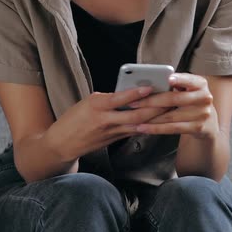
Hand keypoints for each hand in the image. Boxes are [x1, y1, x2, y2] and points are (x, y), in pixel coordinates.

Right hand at [44, 86, 170, 161]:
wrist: (62, 143)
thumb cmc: (74, 119)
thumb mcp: (87, 103)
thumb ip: (108, 99)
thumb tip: (129, 94)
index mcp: (96, 105)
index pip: (119, 98)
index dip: (135, 94)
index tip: (150, 87)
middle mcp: (105, 119)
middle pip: (134, 115)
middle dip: (153, 108)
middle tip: (168, 100)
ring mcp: (110, 132)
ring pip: (137, 125)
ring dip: (154, 118)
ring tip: (168, 109)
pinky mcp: (113, 140)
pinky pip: (133, 131)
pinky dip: (146, 125)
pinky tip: (158, 121)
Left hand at [127, 73, 219, 139]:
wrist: (209, 122)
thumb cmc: (191, 101)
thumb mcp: (189, 89)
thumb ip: (177, 85)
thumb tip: (150, 85)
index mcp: (201, 84)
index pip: (189, 79)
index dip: (179, 79)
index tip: (168, 79)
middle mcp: (204, 98)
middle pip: (174, 99)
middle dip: (151, 101)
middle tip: (134, 102)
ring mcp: (202, 114)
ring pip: (170, 116)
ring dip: (150, 118)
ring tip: (135, 117)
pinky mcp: (197, 128)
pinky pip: (172, 128)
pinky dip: (156, 128)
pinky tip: (144, 128)